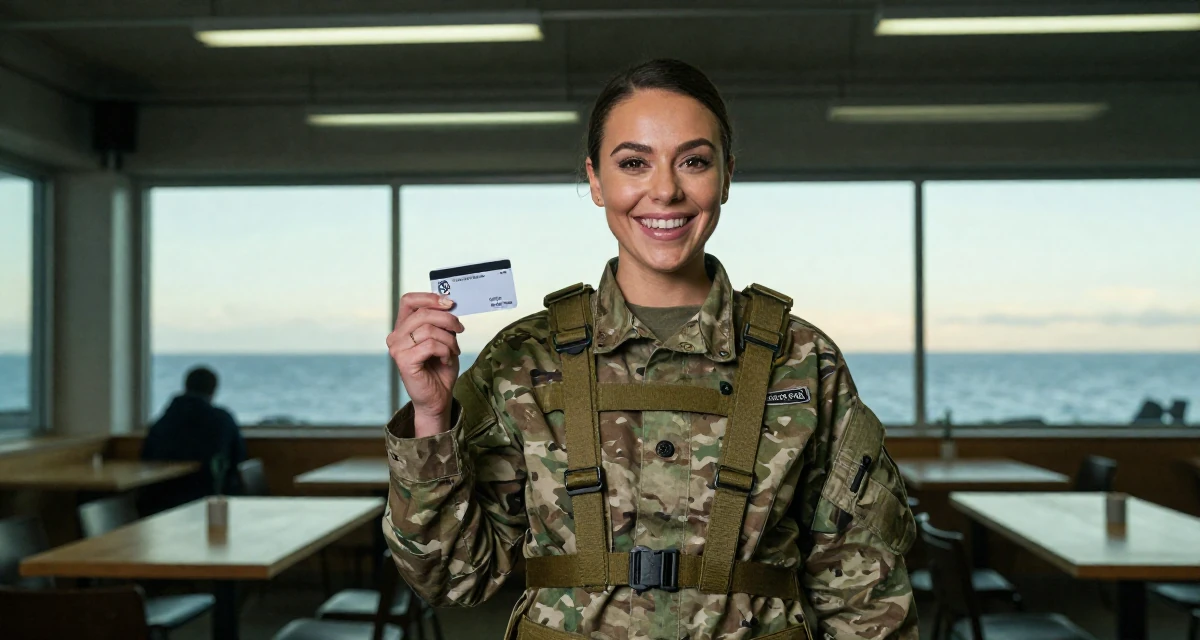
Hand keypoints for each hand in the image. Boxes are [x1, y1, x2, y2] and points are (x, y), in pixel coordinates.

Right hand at [387, 293, 463, 435]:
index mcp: (403, 327)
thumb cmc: (440, 368)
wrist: (438, 397)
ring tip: (453, 351)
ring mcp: (397, 349)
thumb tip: (449, 303)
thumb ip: (442, 322)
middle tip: (460, 329)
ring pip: (429, 329)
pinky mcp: (404, 361)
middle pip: (423, 313)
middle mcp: (395, 336)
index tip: (450, 303)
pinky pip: (431, 345)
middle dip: (447, 319)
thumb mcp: (444, 339)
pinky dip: (445, 351)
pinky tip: (446, 361)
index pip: (409, 300)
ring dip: (449, 340)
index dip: (430, 297)